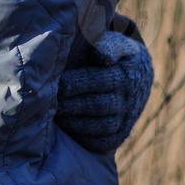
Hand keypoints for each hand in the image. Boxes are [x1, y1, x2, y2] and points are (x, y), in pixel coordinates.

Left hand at [57, 30, 154, 152]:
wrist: (138, 76)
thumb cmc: (114, 54)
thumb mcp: (115, 43)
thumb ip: (107, 44)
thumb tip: (100, 55)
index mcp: (125, 75)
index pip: (100, 81)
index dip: (76, 83)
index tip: (56, 81)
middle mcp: (128, 100)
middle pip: (98, 105)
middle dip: (70, 104)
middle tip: (46, 100)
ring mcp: (126, 119)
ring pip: (101, 126)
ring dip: (75, 122)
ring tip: (54, 115)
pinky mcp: (120, 134)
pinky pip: (103, 141)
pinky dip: (85, 137)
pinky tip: (67, 128)